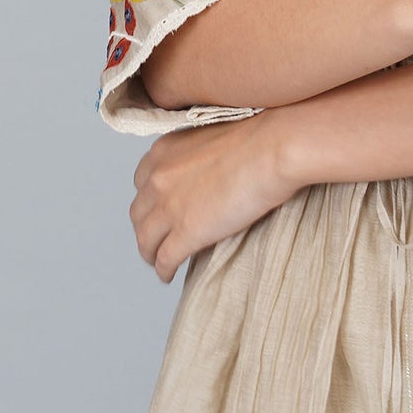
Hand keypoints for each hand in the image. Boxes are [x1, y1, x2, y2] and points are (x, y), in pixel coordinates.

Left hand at [128, 111, 293, 283]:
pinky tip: (168, 275)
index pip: (142, 182)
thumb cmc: (259, 139)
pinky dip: (164, 269)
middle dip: (146, 227)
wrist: (273, 149)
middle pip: (139, 213)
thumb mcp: (212, 138)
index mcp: (164, 151)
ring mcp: (170, 206)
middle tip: (157, 237)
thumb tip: (204, 176)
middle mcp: (158, 178)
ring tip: (158, 261)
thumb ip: (197, 157)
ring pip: (145, 239)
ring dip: (150, 252)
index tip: (159, 209)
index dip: (150, 200)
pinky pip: (165, 258)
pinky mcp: (187, 232)